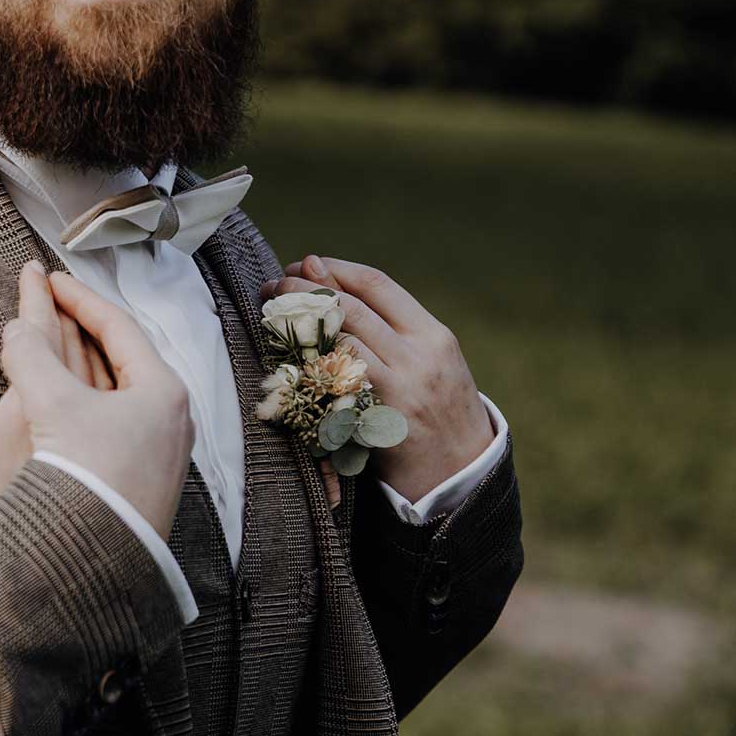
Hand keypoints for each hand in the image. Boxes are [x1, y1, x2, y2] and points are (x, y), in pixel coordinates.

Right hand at [1, 263, 193, 537]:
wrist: (98, 566)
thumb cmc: (85, 478)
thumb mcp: (51, 404)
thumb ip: (29, 355)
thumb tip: (15, 327)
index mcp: (163, 390)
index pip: (118, 326)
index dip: (77, 297)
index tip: (46, 279)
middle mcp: (171, 419)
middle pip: (120, 356)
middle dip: (79, 328)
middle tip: (46, 305)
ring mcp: (159, 452)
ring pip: (115, 390)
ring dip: (78, 364)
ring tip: (44, 345)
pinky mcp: (142, 481)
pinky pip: (111, 420)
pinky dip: (81, 399)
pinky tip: (54, 401)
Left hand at [265, 254, 492, 503]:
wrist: (463, 472)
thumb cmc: (440, 409)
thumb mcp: (434, 359)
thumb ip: (395, 327)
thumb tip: (334, 284)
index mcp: (433, 334)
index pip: (376, 284)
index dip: (334, 268)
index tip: (304, 263)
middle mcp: (419, 356)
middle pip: (350, 307)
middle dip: (304, 289)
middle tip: (274, 284)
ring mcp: (400, 389)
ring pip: (337, 341)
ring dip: (298, 324)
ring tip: (271, 315)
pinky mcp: (378, 420)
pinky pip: (334, 383)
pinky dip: (307, 364)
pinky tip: (285, 356)